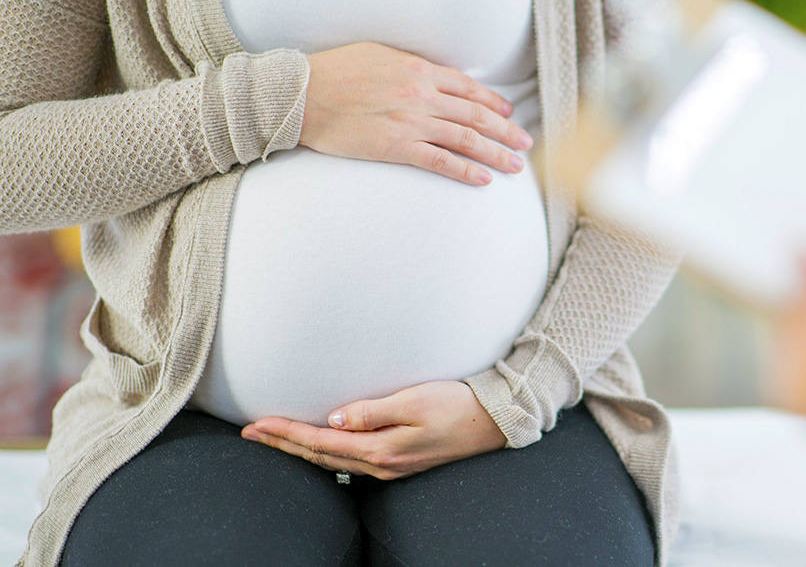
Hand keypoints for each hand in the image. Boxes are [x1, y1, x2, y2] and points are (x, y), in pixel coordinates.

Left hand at [241, 381, 506, 479]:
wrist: (494, 421)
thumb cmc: (458, 404)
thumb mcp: (415, 401)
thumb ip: (372, 411)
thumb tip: (332, 420)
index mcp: (381, 450)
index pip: (320, 443)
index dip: (285, 433)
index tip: (256, 424)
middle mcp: (381, 463)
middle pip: (319, 456)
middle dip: (282, 444)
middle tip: (250, 433)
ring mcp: (391, 465)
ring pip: (332, 461)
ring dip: (299, 449)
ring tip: (274, 439)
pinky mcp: (399, 460)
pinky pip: (349, 461)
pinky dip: (324, 452)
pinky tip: (318, 446)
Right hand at [301, 42, 533, 185]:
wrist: (302, 94)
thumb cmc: (336, 71)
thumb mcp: (379, 54)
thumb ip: (411, 66)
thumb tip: (434, 75)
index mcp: (419, 69)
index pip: (468, 87)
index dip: (493, 102)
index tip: (509, 113)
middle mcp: (421, 95)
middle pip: (476, 114)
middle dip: (506, 130)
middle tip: (525, 143)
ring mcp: (410, 122)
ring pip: (466, 138)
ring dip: (495, 154)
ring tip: (515, 166)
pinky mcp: (396, 147)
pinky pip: (440, 161)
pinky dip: (465, 171)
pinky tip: (483, 179)